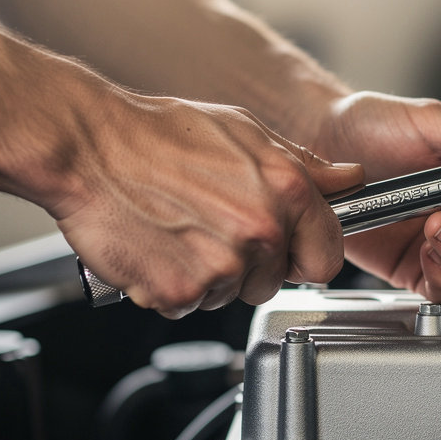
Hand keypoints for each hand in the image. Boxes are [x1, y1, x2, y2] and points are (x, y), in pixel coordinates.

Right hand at [51, 94, 362, 317]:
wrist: (88, 148)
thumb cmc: (162, 135)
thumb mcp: (248, 133)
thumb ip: (307, 166)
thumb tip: (351, 179)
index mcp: (287, 191)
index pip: (327, 258)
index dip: (306, 255)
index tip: (288, 249)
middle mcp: (261, 231)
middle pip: (276, 281)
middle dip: (253, 265)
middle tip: (216, 229)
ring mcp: (221, 266)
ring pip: (232, 295)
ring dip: (212, 275)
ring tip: (183, 231)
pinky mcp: (180, 292)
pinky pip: (191, 306)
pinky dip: (175, 286)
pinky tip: (162, 248)